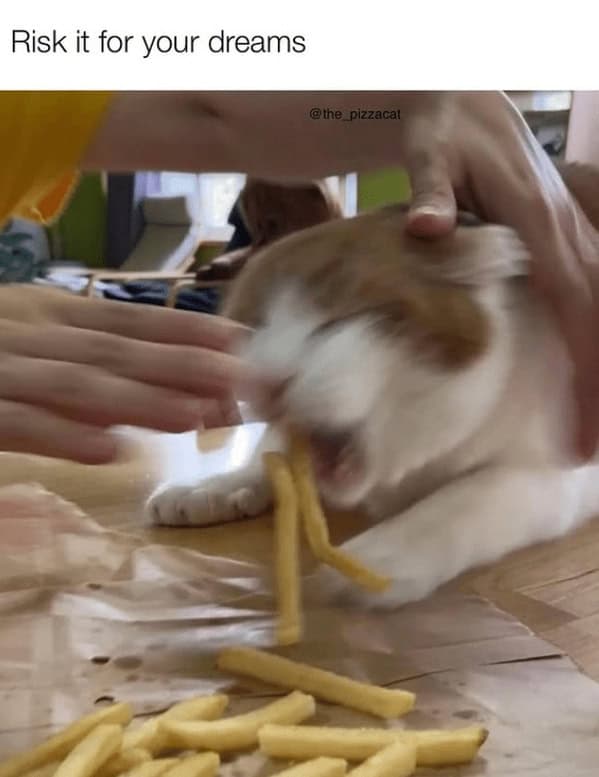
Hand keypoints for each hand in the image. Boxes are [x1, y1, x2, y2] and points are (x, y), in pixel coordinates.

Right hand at [0, 286, 246, 462]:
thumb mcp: (29, 338)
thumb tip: (162, 386)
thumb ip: (86, 361)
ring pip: (78, 386)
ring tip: (197, 417)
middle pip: (115, 351)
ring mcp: (1, 372)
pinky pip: (19, 422)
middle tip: (243, 381)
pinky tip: (109, 451)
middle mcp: (31, 336)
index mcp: (48, 314)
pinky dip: (63, 436)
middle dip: (183, 366)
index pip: (128, 320)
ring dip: (140, 400)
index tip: (241, 340)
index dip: (186, 329)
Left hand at [402, 91, 598, 460]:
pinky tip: (582, 365)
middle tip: (590, 450)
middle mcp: (564, 230)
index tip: (584, 429)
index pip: (577, 304)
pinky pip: (586, 289)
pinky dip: (590, 331)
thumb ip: (430, 190)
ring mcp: (566, 231)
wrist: (462, 93)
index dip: (589, 368)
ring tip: (590, 426)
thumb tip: (427, 230)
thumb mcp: (430, 148)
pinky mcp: (556, 233)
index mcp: (539, 221)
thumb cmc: (444, 124)